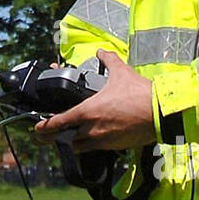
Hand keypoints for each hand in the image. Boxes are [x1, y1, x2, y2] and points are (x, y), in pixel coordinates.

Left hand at [34, 49, 156, 152]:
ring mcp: (103, 140)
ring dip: (73, 143)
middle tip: (48, 137)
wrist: (161, 113)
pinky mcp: (115, 147)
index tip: (37, 129)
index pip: (59, 122)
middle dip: (56, 139)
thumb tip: (102, 50)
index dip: (45, 127)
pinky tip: (91, 140)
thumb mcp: (121, 72)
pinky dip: (91, 145)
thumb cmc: (140, 93)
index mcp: (88, 111)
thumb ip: (108, 60)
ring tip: (68, 139)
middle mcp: (92, 128)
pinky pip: (97, 149)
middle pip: (66, 139)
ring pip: (80, 146)